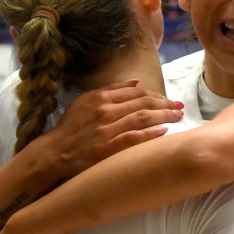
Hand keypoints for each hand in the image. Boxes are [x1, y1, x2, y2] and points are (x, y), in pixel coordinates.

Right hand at [47, 79, 182, 180]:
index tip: (169, 99)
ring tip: (178, 117)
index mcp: (101, 98)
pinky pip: (134, 138)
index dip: (157, 95)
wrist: (54, 152)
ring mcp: (107, 130)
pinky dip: (151, 134)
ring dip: (164, 116)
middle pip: (143, 103)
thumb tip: (136, 82)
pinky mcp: (107, 148)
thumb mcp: (85, 101)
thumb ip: (110, 90)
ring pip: (142, 118)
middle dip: (165, 104)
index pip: (137, 93)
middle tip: (180, 107)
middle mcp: (105, 111)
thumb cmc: (70, 127)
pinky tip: (164, 131)